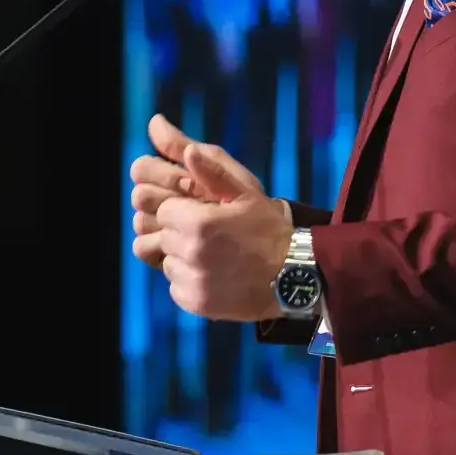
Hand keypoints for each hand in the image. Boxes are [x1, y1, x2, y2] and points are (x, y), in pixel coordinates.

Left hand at [130, 114, 290, 321]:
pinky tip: (213, 275)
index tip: (201, 215)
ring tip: (212, 256)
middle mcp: (190, 253)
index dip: (180, 210)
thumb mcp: (246, 194)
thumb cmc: (270, 230)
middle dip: (179, 233)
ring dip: (182, 258)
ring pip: (167, 262)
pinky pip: (175, 287)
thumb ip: (213, 172)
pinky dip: (188, 281)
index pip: (164, 210)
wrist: (292, 277)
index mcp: (199, 223)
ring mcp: (192, 281)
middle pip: (162, 236)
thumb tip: (189, 151)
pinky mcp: (195, 303)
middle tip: (210, 236)